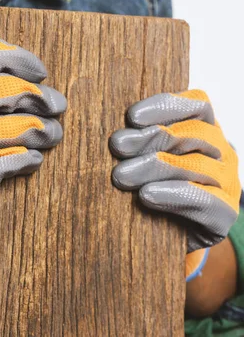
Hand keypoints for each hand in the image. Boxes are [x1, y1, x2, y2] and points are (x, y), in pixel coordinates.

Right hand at [0, 33, 66, 259]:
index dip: (24, 59)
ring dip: (44, 132)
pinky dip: (27, 160)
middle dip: (44, 98)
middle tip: (57, 105)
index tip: (39, 71)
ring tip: (52, 133)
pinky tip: (32, 158)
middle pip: (13, 91)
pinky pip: (7, 165)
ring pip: (18, 131)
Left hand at [109, 90, 239, 279]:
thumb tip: (113, 131)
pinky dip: (173, 195)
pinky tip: (146, 195)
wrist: (159, 236)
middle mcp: (221, 152)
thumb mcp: (140, 156)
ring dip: (156, 166)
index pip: (197, 104)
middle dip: (152, 138)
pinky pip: (205, 201)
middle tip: (117, 145)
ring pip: (198, 166)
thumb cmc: (147, 186)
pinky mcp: (224, 215)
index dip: (166, 106)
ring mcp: (227, 183)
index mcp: (205, 129)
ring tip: (121, 174)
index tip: (132, 116)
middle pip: (194, 134)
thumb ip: (136, 140)